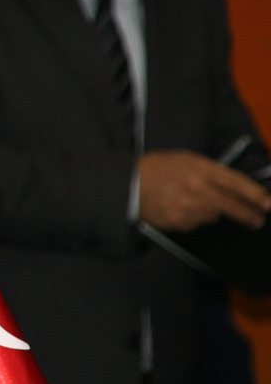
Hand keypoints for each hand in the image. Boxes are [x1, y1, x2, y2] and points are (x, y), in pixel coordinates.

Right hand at [139, 149, 270, 232]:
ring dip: (212, 213)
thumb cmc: (157, 168)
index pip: (235, 183)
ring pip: (213, 217)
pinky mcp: (176, 221)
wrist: (127, 184)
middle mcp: (195, 188)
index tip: (266, 203)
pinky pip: (195, 224)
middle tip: (257, 220)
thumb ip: (211, 171)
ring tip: (198, 204)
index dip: (254, 194)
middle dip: (248, 215)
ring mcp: (185, 207)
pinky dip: (193, 219)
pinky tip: (182, 209)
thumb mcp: (186, 159)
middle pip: (231, 206)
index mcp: (199, 168)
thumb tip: (235, 187)